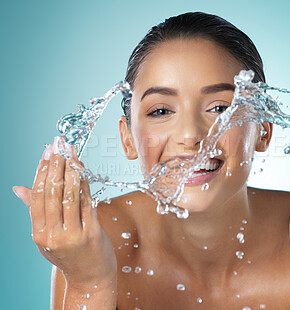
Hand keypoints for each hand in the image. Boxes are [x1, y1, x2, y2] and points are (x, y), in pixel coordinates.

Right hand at [13, 137, 116, 284]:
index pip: (37, 196)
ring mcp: (73, 234)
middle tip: (60, 146)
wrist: (90, 278)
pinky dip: (86, 185)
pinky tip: (85, 171)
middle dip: (56, 165)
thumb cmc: (67, 255)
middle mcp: (53, 234)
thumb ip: (35, 211)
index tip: (47, 152)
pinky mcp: (92, 233)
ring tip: (72, 153)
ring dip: (72, 170)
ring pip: (70, 194)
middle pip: (53, 192)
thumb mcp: (46, 237)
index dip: (41, 171)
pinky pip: (88, 203)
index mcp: (38, 234)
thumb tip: (18, 188)